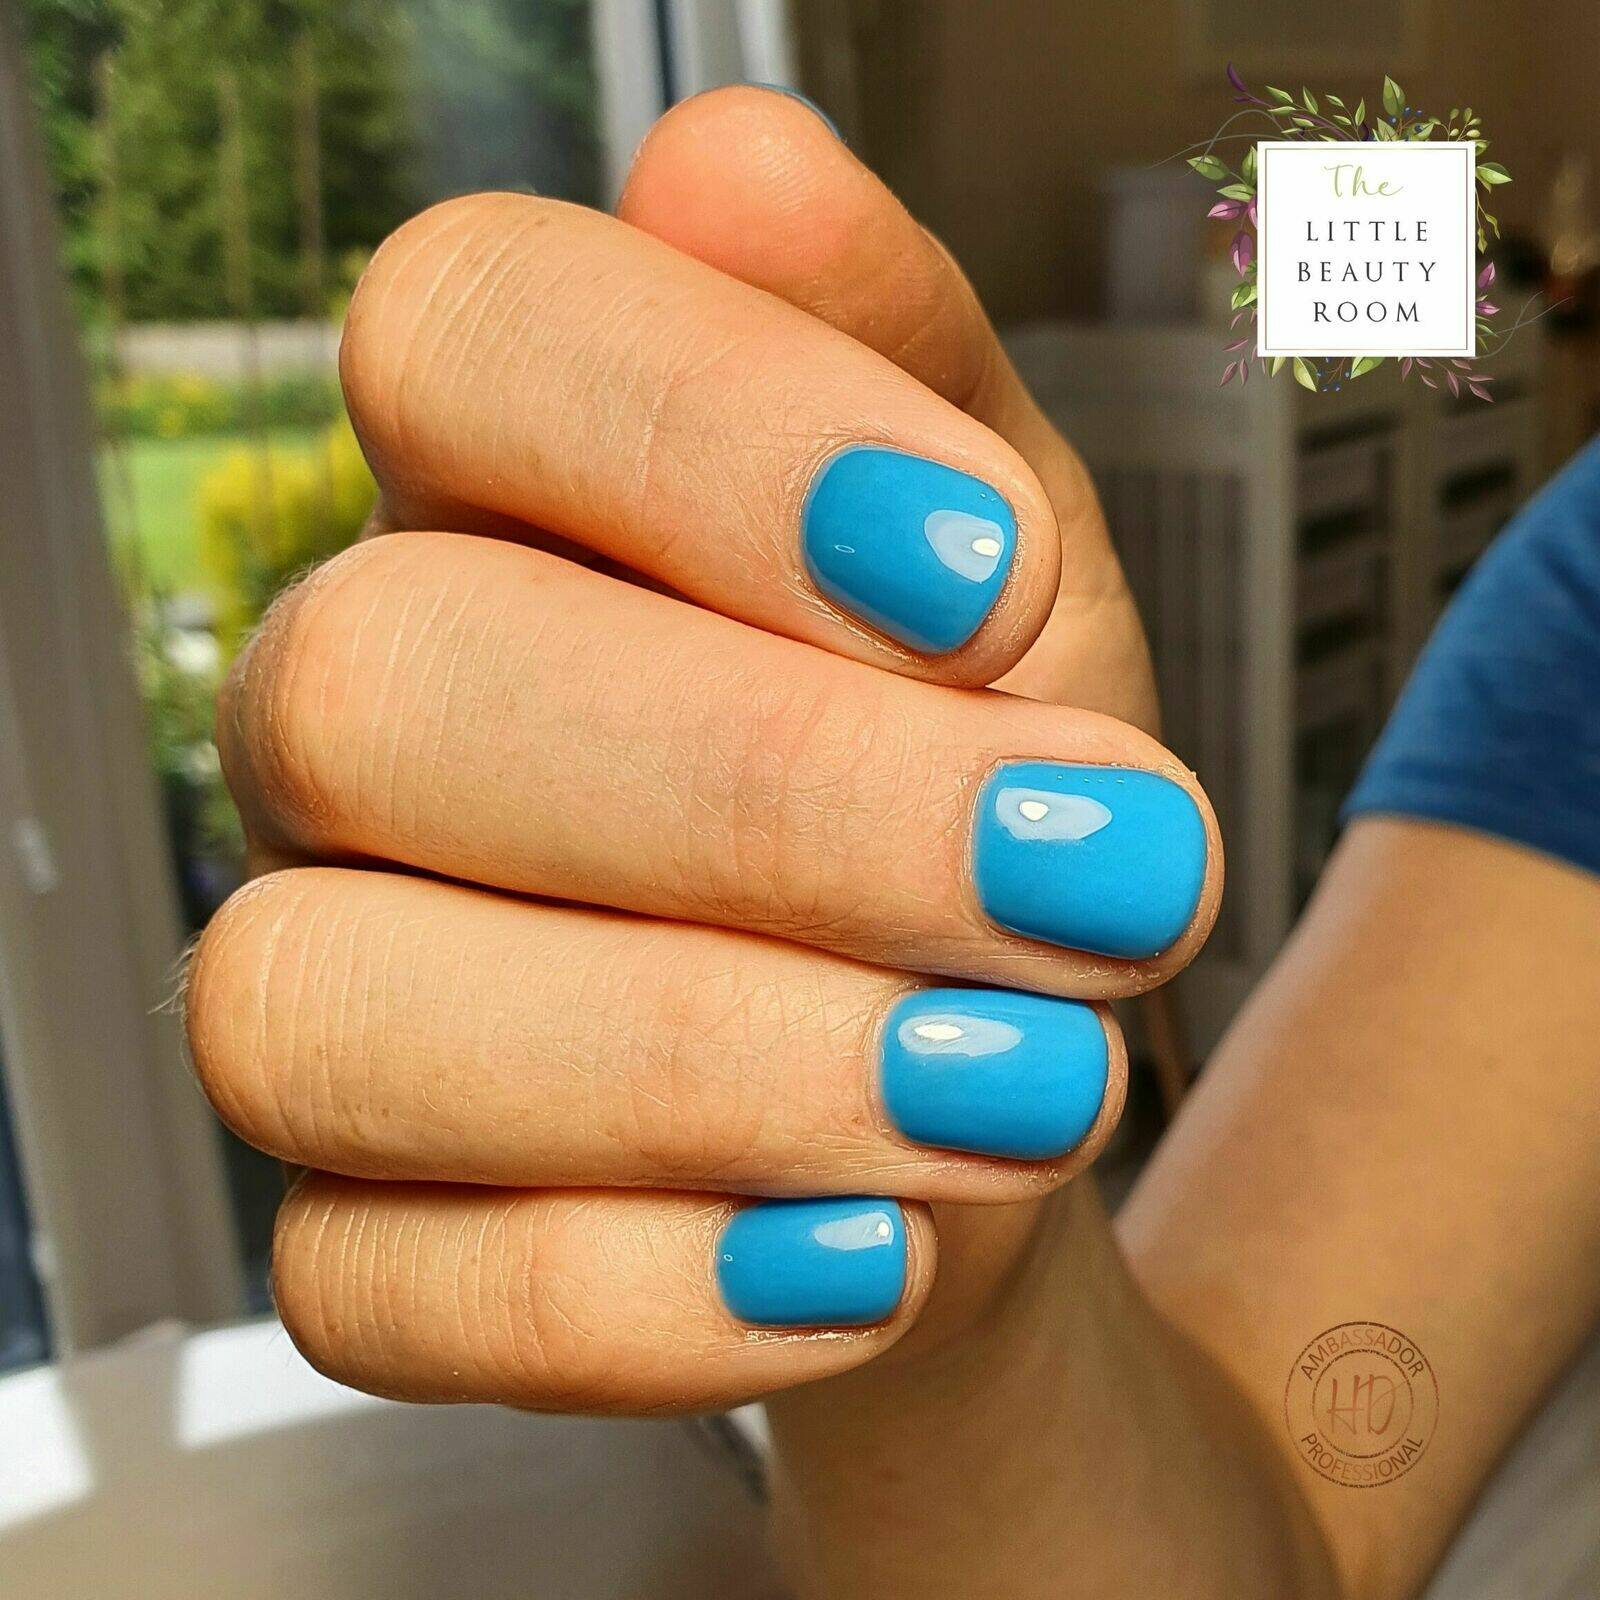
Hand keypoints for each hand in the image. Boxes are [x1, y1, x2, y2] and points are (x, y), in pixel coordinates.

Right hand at [186, 87, 1219, 1413]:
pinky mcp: (366, 1223)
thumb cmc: (984, 774)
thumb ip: (895, 353)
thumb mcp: (1004, 543)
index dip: (707, 436)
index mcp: (499, 491)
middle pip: (388, 689)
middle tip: (1085, 879)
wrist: (994, 1060)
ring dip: (713, 1065)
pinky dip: (646, 1293)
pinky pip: (375, 1287)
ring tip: (1011, 1090)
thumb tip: (742, 167)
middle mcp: (359, 717)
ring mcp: (331, 970)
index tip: (988, 582)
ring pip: (330, 1006)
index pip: (462, 337)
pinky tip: (864, 1256)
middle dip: (771, 802)